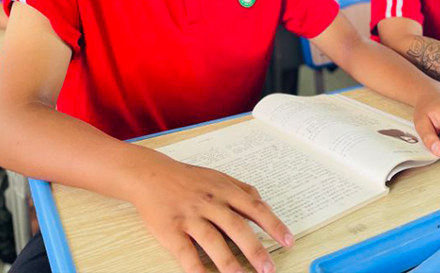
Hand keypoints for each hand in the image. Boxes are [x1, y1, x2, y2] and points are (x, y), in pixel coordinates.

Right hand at [132, 154, 292, 272]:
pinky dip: (196, 269)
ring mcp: (190, 216)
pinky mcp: (171, 230)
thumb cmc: (189, 178)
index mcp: (225, 190)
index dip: (273, 225)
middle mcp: (210, 202)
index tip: (288, 241)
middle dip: (255, 250)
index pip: (255, 208)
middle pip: (237, 227)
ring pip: (213, 241)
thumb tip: (264, 204)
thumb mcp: (219, 177)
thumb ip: (242, 190)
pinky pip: (185, 253)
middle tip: (269, 268)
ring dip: (229, 262)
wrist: (151, 175)